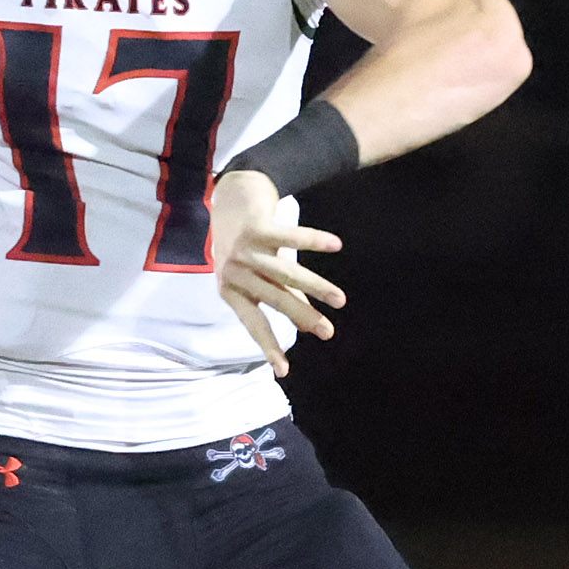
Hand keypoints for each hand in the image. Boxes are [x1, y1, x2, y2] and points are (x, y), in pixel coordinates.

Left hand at [211, 170, 344, 376]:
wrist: (230, 197)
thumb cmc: (245, 244)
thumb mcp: (254, 273)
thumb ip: (277, 293)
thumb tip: (305, 320)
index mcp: (230, 291)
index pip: (253, 323)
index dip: (269, 346)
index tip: (284, 371)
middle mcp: (234, 272)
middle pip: (275, 299)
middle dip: (303, 316)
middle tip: (328, 332)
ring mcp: (244, 250)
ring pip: (286, 273)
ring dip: (315, 286)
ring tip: (339, 299)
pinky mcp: (256, 228)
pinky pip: (290, 236)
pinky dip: (314, 240)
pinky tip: (335, 245)